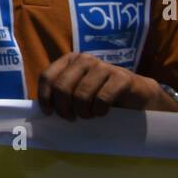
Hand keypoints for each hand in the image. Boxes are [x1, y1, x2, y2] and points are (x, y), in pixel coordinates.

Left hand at [37, 52, 166, 118]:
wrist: (139, 95)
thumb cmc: (102, 95)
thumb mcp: (78, 91)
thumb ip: (62, 93)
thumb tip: (39, 108)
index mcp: (70, 60)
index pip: (47, 76)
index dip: (45, 97)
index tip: (49, 113)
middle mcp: (85, 59)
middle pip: (62, 87)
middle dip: (63, 108)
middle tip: (71, 118)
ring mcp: (104, 66)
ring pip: (81, 94)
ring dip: (83, 112)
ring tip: (89, 116)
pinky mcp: (122, 77)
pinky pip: (102, 99)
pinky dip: (99, 111)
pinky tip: (102, 113)